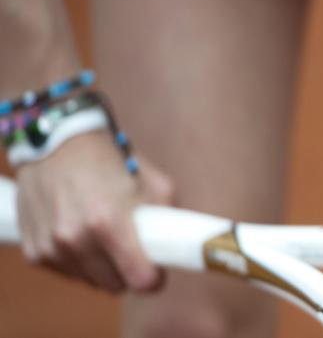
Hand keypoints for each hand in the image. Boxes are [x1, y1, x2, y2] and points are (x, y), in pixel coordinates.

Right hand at [15, 132, 174, 291]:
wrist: (59, 142)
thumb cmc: (113, 160)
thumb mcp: (155, 182)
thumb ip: (170, 217)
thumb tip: (181, 245)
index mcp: (108, 223)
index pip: (139, 279)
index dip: (154, 279)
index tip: (158, 272)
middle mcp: (75, 239)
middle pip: (115, 286)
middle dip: (128, 271)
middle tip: (133, 249)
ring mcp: (52, 247)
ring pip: (91, 281)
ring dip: (102, 267)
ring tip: (106, 236)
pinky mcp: (34, 250)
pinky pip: (67, 272)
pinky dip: (78, 261)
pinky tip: (82, 234)